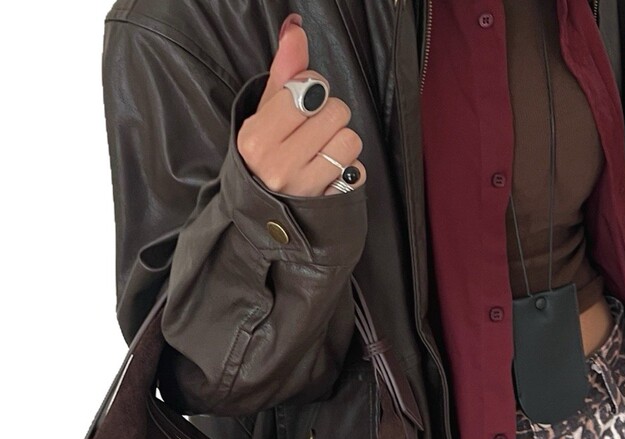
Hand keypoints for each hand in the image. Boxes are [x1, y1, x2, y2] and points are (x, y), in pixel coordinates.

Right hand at [236, 13, 366, 196]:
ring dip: (341, 143)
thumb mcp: (267, 115)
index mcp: (256, 137)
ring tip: (323, 153)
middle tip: (314, 133)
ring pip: (349, 139)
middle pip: (335, 111)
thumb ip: (285, 72)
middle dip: (329, 116)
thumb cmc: (267, 156)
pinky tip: (332, 175)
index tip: (302, 106)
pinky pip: (357, 169)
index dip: (313, 91)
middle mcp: (277, 164)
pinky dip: (349, 169)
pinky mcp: (327, 203)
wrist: (267, 213)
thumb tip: (295, 29)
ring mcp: (303, 186)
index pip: (308, 90)